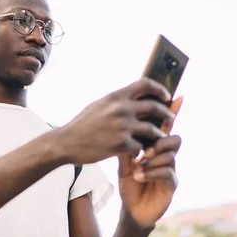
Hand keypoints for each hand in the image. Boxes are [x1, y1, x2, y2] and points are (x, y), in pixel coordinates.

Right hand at [58, 78, 174, 164]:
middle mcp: (121, 109)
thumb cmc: (82, 125)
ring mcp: (122, 127)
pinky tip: (136, 153)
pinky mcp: (121, 145)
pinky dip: (139, 151)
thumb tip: (134, 97)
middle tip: (171, 119)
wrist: (66, 142)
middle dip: (166, 114)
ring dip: (157, 136)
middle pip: (154, 107)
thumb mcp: (99, 105)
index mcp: (116, 96)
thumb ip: (116, 101)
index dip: (160, 88)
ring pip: (152, 130)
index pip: (145, 84)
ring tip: (158, 139)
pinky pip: (140, 147)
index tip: (167, 95)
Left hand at [118, 97, 182, 227]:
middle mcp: (167, 156)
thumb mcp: (124, 161)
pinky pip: (168, 171)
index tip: (178, 97)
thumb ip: (127, 144)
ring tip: (137, 167)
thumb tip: (124, 124)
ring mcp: (171, 170)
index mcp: (156, 148)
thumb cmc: (129, 183)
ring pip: (170, 154)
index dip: (173, 113)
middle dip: (159, 142)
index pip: (166, 128)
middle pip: (174, 138)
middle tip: (144, 151)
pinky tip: (138, 176)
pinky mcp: (172, 184)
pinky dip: (151, 172)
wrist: (131, 208)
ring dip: (152, 160)